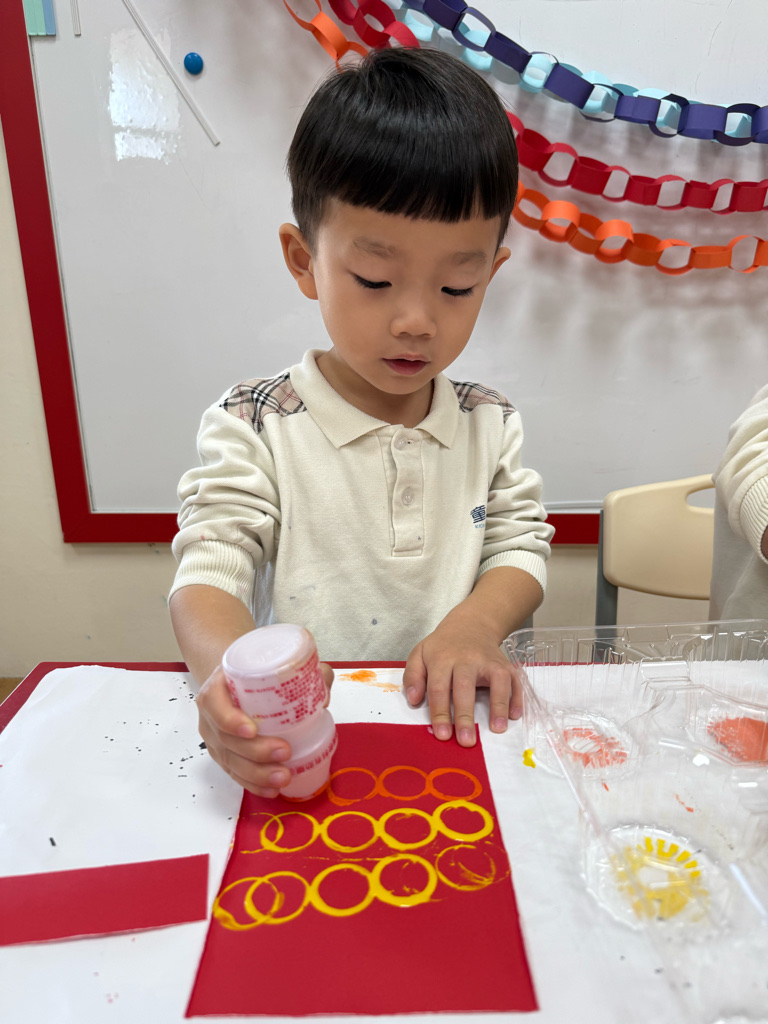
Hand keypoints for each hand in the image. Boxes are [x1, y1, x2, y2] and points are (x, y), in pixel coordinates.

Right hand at [196, 662, 333, 796]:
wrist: (238, 680)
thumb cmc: (259, 673)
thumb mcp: (278, 664)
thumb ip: (305, 673)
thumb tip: (323, 698)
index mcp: (219, 685)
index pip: (214, 703)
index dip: (230, 719)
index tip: (252, 730)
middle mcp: (212, 713)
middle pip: (225, 738)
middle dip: (255, 751)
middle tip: (284, 753)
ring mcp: (215, 737)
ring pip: (229, 760)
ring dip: (256, 774)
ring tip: (283, 778)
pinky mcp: (223, 754)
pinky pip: (234, 773)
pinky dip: (253, 784)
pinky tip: (271, 790)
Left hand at [402, 622, 520, 747]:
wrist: (469, 625)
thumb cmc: (443, 647)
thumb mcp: (420, 654)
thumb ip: (412, 676)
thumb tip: (414, 700)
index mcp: (442, 658)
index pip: (439, 688)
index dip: (440, 713)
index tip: (442, 735)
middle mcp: (467, 659)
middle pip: (465, 688)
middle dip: (465, 715)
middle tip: (466, 740)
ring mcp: (489, 661)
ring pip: (496, 681)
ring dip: (498, 706)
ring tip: (497, 729)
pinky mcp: (506, 665)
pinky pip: (515, 681)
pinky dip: (517, 698)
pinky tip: (514, 716)